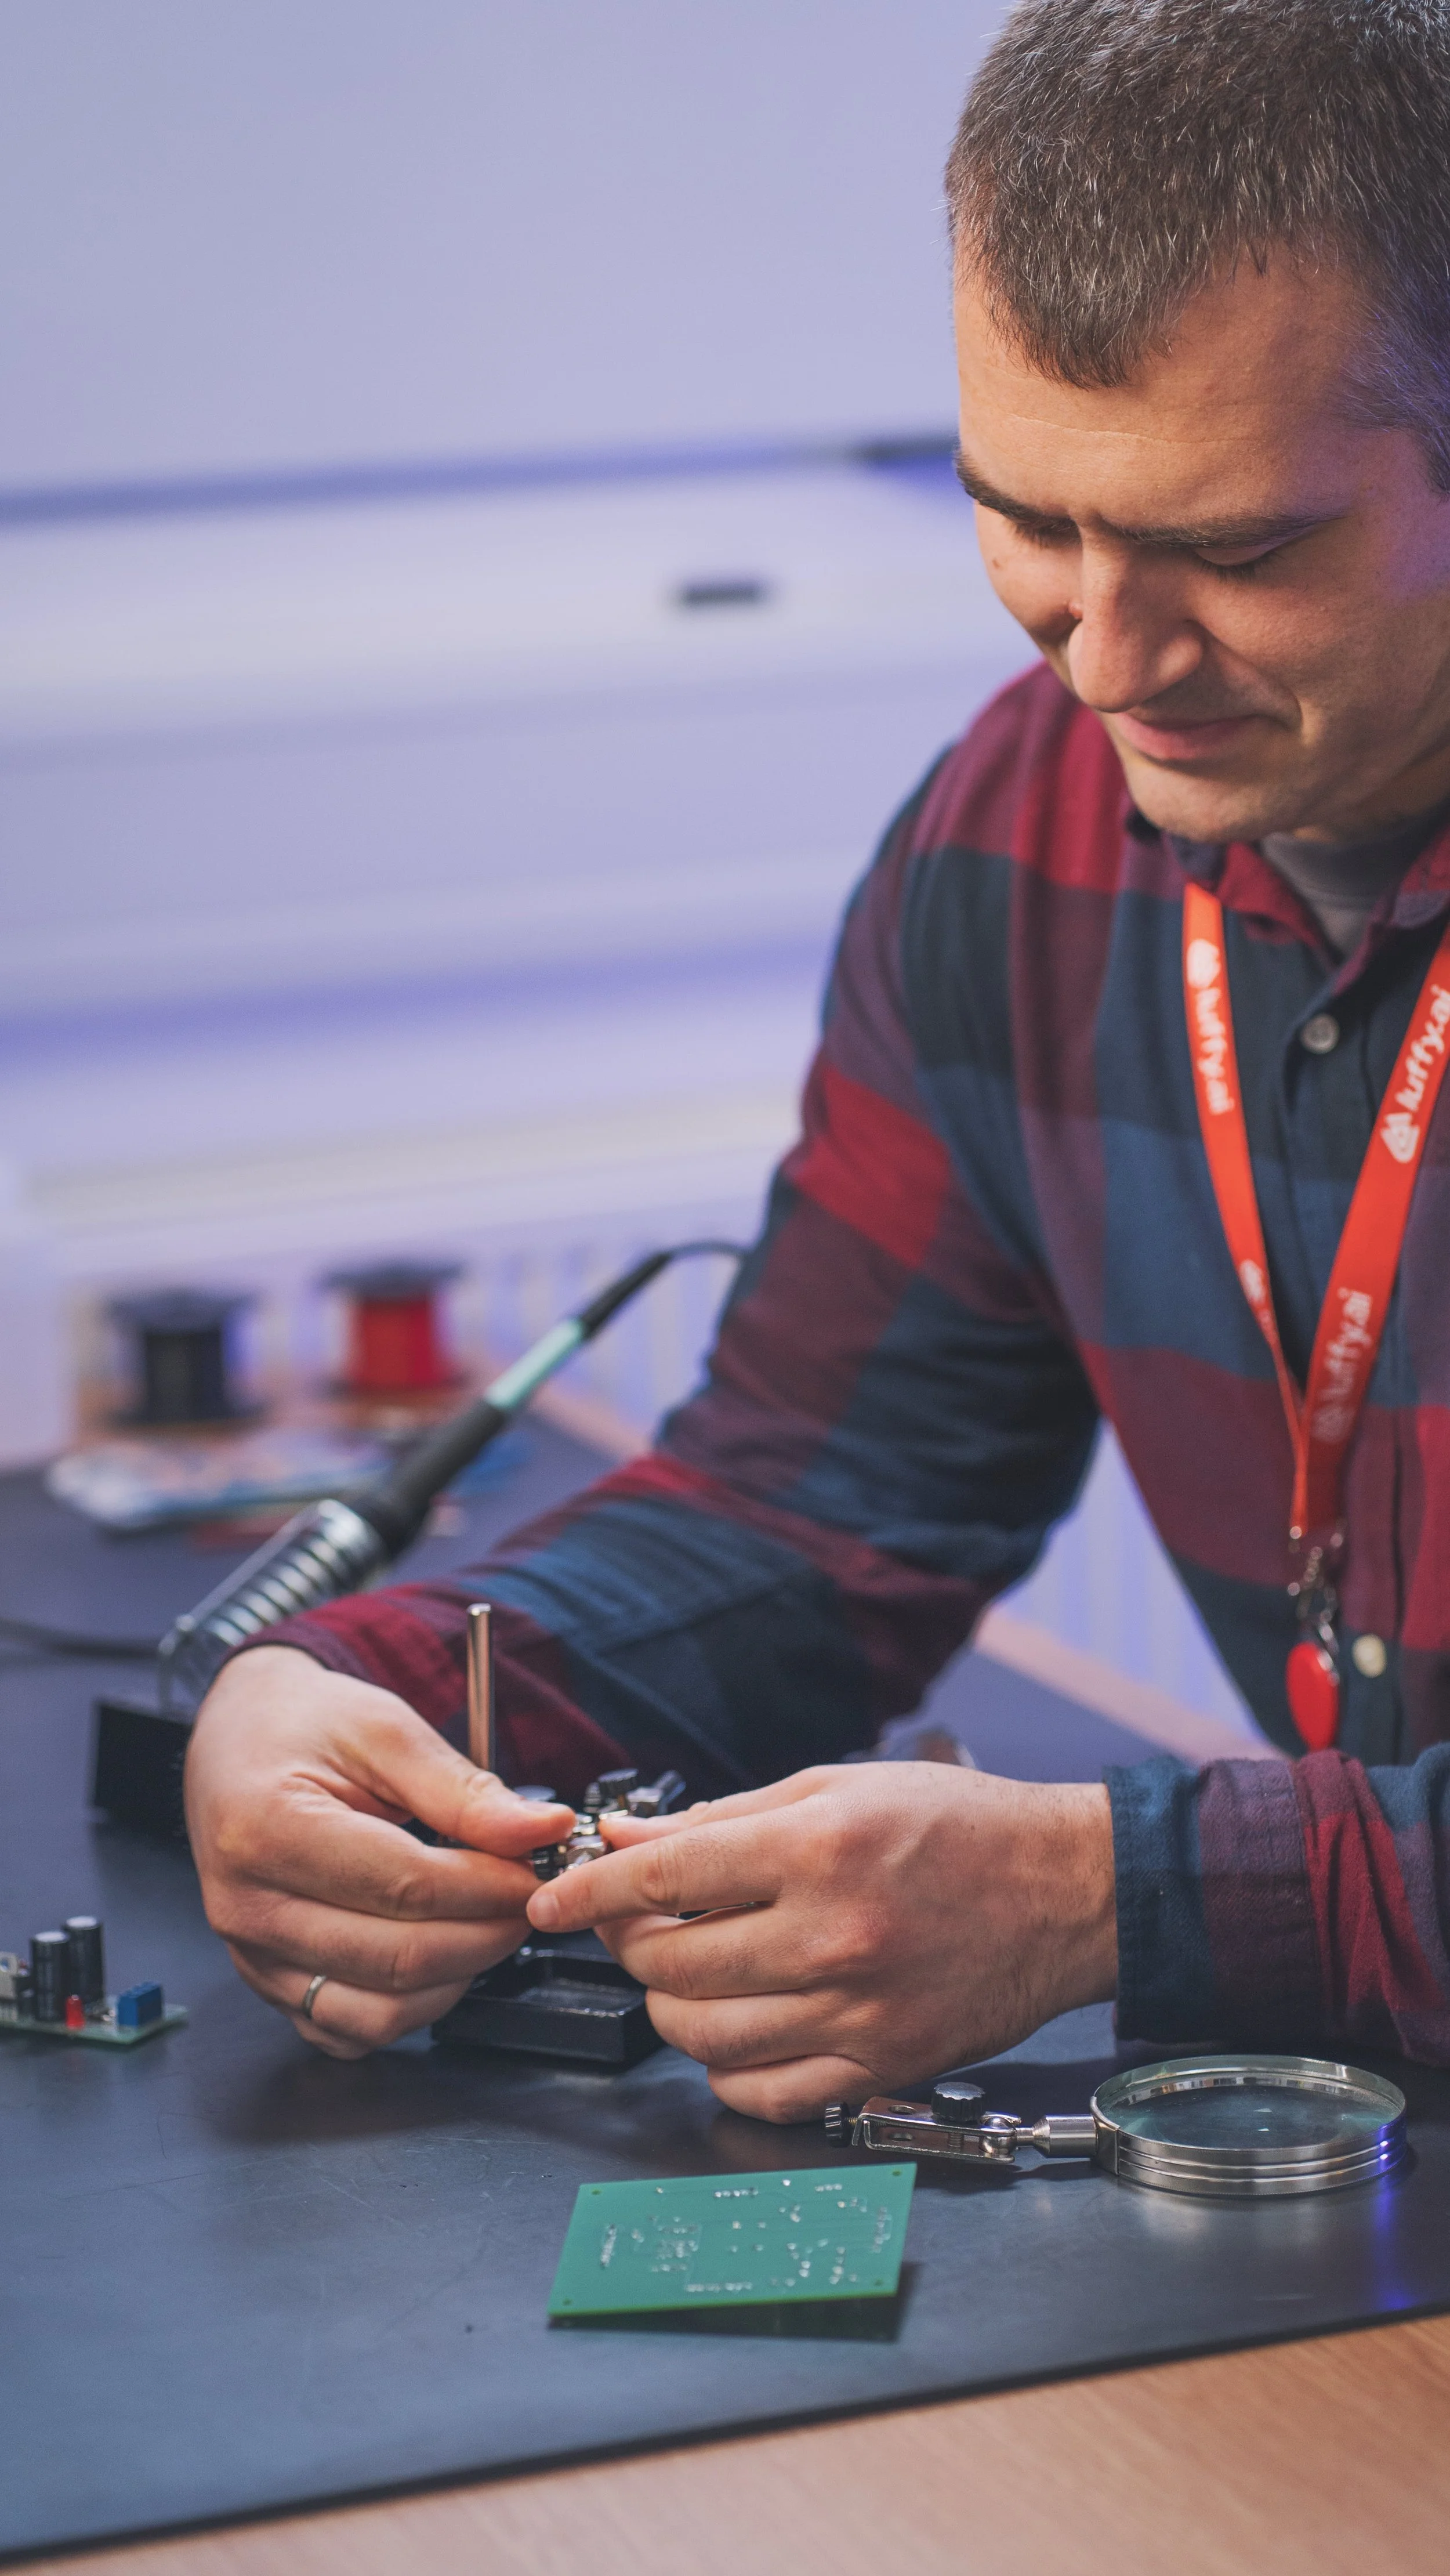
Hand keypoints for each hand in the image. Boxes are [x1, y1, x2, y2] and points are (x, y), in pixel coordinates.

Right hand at [185, 1646, 572, 2059]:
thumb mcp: (386, 1730)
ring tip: (489, 1924)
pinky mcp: (267, 1984)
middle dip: (487, 1933)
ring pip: (379, 2013)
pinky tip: (439, 1955)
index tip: (539, 1870)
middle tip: (530, 1899)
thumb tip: (542, 1832)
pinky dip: (410, 2008)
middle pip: (398, 1958)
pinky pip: (350, 2030)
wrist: (238, 1737)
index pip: (406, 1887)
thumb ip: (463, 1792)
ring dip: (456, 1978)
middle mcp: (247, 1907)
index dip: (490, 1886)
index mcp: (267, 1830)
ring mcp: (252, 1957)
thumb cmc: (304, 1725)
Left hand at [526, 1763, 1116, 2120]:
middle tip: (639, 1925)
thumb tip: (624, 1838)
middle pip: (671, 1966)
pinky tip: (737, 2028)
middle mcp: (833, 1937)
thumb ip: (723, 1819)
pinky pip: (765, 2095)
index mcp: (818, 1850)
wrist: (1065, 1892)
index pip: (662, 1879)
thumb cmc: (956, 1827)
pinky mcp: (882, 2067)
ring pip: (704, 2038)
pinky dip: (728, 2070)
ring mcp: (858, 2013)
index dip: (589, 1892)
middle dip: (631, 1945)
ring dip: (670, 2009)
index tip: (553, 1901)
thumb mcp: (836, 1787)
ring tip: (688, 1974)